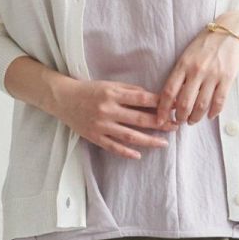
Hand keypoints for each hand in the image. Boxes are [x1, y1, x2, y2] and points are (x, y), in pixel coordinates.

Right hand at [53, 77, 181, 160]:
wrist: (63, 99)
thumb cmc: (90, 90)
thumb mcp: (110, 85)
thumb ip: (130, 91)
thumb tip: (152, 98)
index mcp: (113, 93)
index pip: (142, 99)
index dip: (160, 103)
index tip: (174, 107)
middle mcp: (108, 109)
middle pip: (139, 119)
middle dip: (160, 123)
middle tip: (175, 126)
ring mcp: (101, 125)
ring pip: (129, 136)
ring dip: (149, 140)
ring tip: (164, 143)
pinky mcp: (94, 136)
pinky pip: (113, 147)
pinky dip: (126, 152)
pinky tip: (139, 155)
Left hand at [157, 15, 238, 124]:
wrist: (230, 31)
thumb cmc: (205, 44)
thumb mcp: (186, 55)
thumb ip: (180, 74)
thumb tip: (172, 98)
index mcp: (183, 65)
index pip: (168, 92)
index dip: (162, 109)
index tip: (159, 120)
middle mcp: (196, 71)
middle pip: (184, 103)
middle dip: (179, 117)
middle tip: (179, 121)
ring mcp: (212, 76)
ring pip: (201, 106)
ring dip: (195, 118)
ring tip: (192, 121)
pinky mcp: (227, 78)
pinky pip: (219, 102)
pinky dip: (213, 112)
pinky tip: (209, 116)